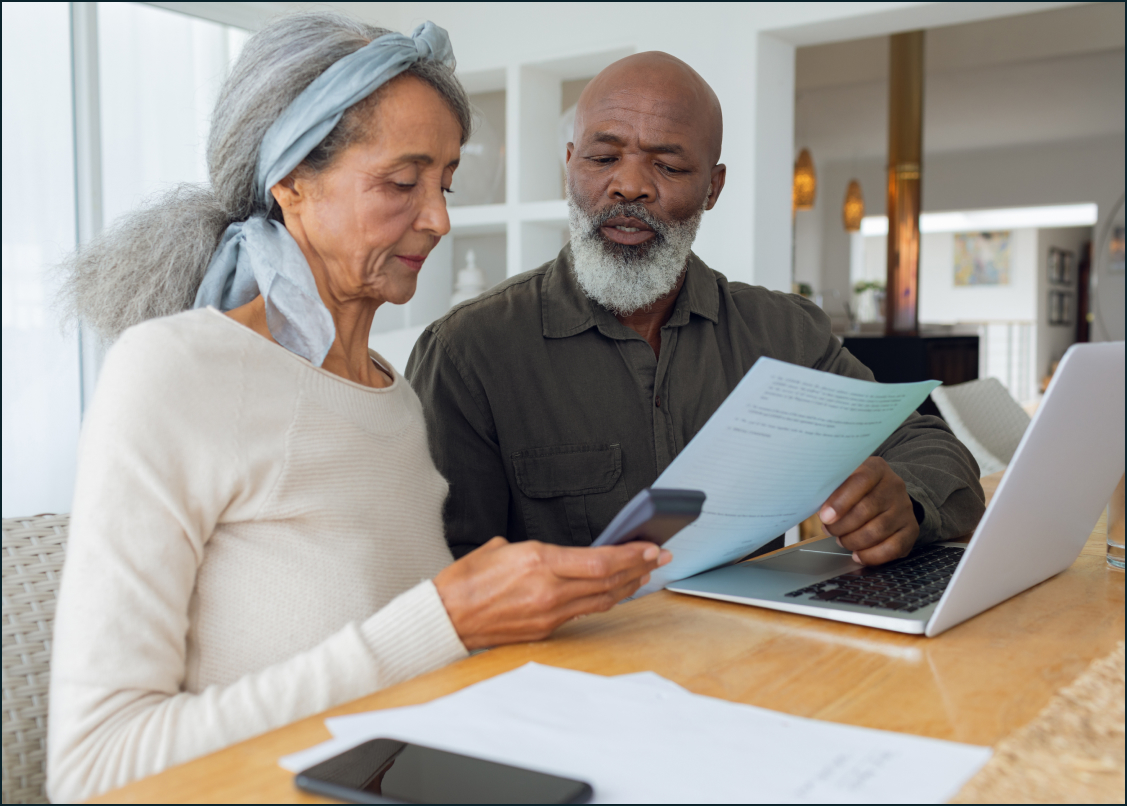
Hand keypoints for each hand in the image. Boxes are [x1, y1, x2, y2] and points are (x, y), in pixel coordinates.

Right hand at [433, 537, 670, 650]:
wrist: (445, 618)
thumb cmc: (465, 580)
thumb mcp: (500, 547)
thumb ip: (532, 549)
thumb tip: (550, 553)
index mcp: (538, 561)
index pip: (599, 560)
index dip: (630, 555)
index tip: (649, 547)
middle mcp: (549, 589)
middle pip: (608, 581)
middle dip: (639, 568)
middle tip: (660, 558)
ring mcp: (549, 613)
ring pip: (601, 600)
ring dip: (627, 586)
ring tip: (645, 574)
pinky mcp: (545, 629)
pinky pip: (583, 612)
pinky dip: (604, 600)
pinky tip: (615, 592)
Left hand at [818, 457, 918, 565]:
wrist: (887, 497)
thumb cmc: (856, 491)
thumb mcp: (844, 480)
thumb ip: (831, 490)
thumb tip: (815, 509)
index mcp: (876, 468)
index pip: (860, 481)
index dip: (840, 501)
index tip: (824, 516)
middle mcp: (894, 486)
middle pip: (867, 509)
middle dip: (842, 526)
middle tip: (829, 530)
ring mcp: (905, 508)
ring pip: (878, 530)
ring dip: (853, 541)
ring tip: (841, 540)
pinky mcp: (911, 529)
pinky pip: (893, 548)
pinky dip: (872, 556)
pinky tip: (858, 554)